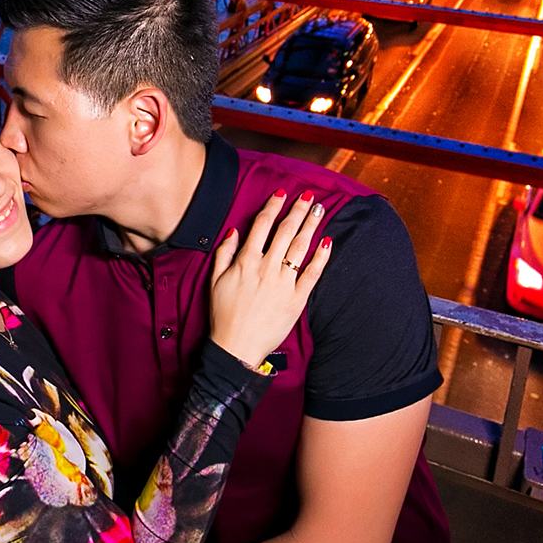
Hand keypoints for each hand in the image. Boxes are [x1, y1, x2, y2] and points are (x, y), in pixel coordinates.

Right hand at [209, 190, 332, 368]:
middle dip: (298, 210)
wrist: (236, 348)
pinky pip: (312, 274)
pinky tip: (327, 242)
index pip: (262, 225)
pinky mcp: (297, 300)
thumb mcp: (215, 280)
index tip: (282, 194)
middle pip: (285, 231)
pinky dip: (321, 258)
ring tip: (319, 210)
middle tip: (309, 196)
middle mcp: (267, 268)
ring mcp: (283, 284)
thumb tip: (234, 231)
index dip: (273, 206)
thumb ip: (224, 253)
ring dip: (311, 226)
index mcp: (246, 261)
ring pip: (301, 248)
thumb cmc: (223, 315)